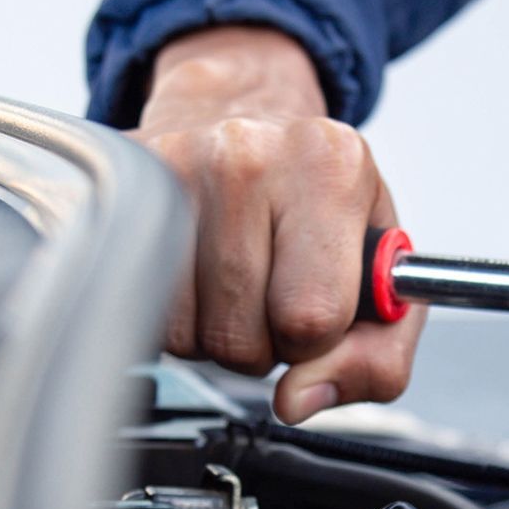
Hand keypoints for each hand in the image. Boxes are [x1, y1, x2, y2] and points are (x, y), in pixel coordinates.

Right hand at [133, 25, 425, 423]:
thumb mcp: (383, 269)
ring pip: (189, 335)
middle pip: (243, 336)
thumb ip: (377, 358)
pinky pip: (148, 313)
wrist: (241, 109)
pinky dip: (178, 317)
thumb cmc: (319, 197)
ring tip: (237, 279)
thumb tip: (299, 399)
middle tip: (275, 291)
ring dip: (218, 333)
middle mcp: (249, 154)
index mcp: (331, 166)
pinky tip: (199, 274)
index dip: (320, 338)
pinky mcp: (125, 187)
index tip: (320, 304)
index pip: (313, 317)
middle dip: (266, 340)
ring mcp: (176, 166)